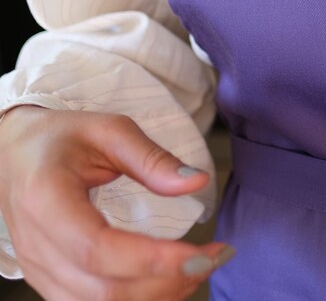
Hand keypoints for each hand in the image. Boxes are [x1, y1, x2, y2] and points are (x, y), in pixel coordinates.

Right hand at [0, 106, 233, 300]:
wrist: (15, 152)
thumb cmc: (63, 137)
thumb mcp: (110, 130)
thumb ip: (152, 158)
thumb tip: (197, 181)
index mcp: (47, 200)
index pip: (97, 248)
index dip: (151, 260)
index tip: (200, 253)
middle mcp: (37, 245)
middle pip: (103, 289)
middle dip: (167, 282)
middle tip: (216, 256)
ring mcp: (38, 271)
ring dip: (158, 295)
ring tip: (202, 265)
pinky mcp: (49, 282)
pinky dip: (138, 299)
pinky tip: (171, 280)